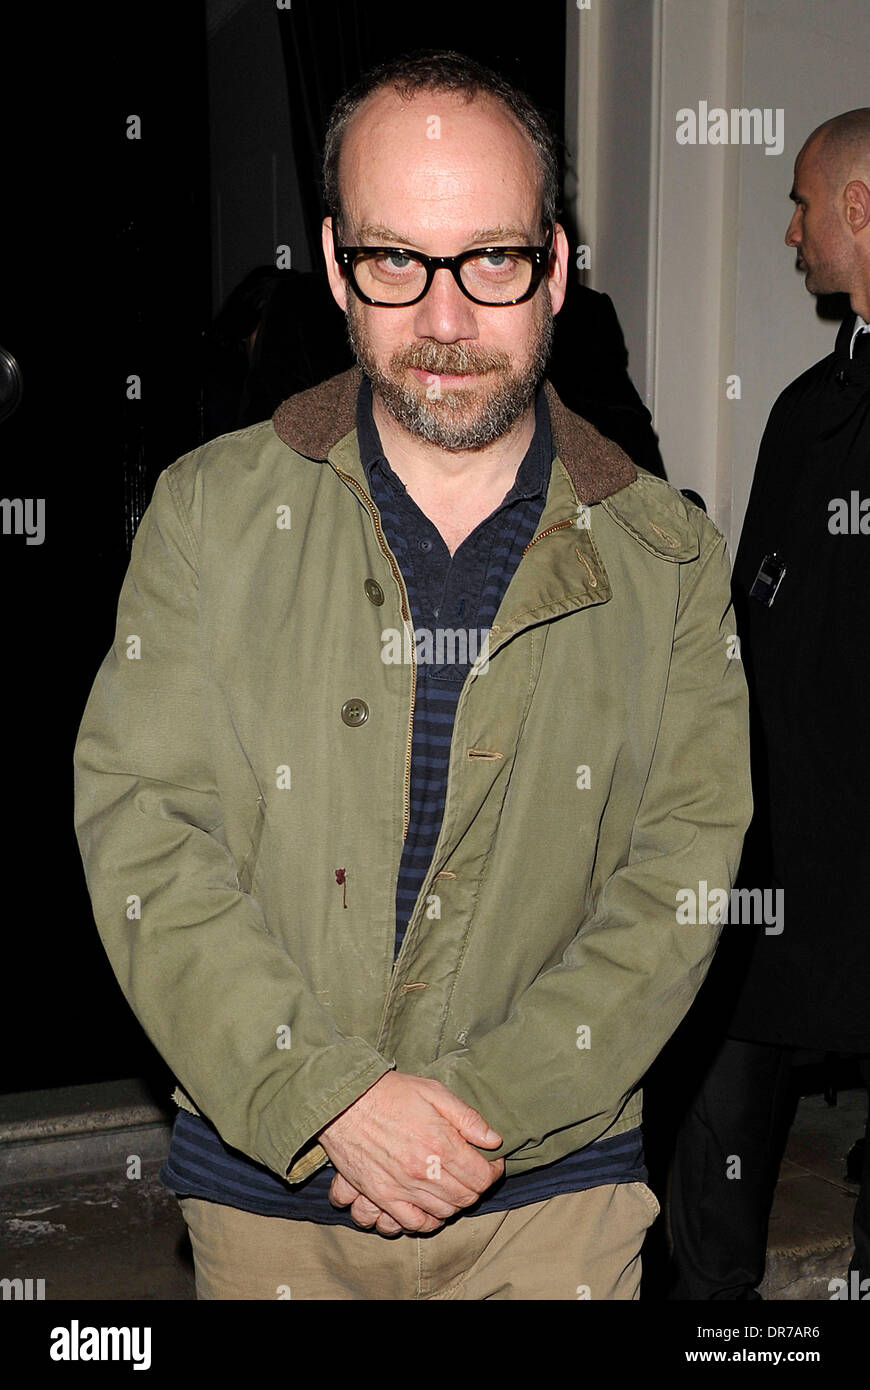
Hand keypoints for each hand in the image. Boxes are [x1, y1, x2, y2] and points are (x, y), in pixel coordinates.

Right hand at [318, 1071, 503, 1233]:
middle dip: (476, 1187)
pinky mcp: (381, 1196)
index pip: (482, 1176)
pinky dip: (426, 1220)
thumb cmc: (390, 1092)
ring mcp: (401, 1187)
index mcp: (441, 1144)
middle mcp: (423, 1171)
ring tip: (451, 1185)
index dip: (493, 1171)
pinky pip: (411, 1224)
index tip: (491, 1161)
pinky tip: (429, 1205)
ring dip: (453, 1203)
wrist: (344, 1101)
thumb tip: (494, 1140)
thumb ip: (467, 1118)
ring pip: (443, 1213)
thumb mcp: (434, 1092)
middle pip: (466, 1198)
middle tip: (472, 1172)